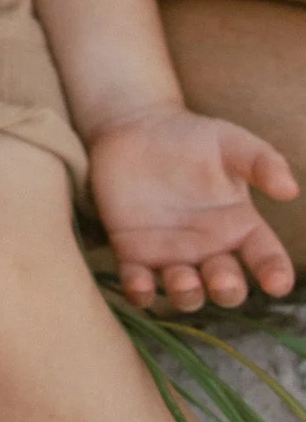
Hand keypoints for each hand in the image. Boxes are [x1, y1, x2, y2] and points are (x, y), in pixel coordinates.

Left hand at [88, 108, 298, 312]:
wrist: (134, 127)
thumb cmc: (189, 136)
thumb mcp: (230, 143)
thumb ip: (261, 163)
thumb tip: (290, 189)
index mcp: (240, 226)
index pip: (266, 258)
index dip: (275, 274)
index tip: (278, 283)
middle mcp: (210, 248)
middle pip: (226, 285)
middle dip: (227, 290)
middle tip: (222, 280)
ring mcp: (171, 254)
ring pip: (185, 292)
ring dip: (187, 294)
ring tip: (185, 279)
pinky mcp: (133, 253)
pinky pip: (138, 283)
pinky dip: (139, 292)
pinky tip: (139, 286)